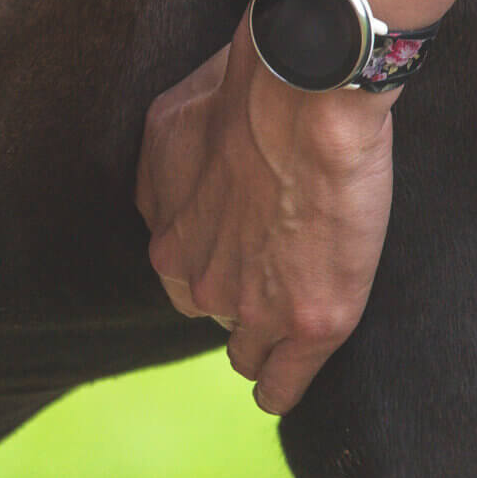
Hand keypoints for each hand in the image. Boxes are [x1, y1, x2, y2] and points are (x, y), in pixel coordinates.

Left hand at [135, 38, 396, 415]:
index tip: (245, 253)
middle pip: (217, 313)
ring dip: (267, 337)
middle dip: (244, 296)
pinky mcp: (312, 322)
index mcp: (168, 242)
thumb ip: (165, 176)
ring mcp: (255, 309)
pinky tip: (284, 385)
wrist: (306, 93)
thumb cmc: (245, 91)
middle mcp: (200, 284)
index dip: (219, 265)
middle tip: (283, 264)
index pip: (187, 278)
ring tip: (293, 319)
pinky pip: (283, 382)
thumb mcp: (169, 126)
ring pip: (248, 352)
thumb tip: (168, 199)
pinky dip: (282, 387)